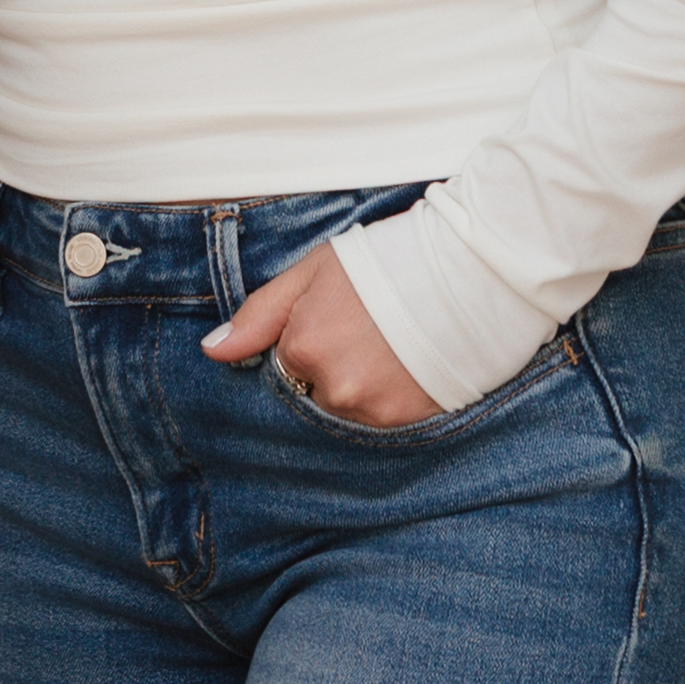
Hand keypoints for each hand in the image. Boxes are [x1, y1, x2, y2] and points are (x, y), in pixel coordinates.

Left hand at [202, 242, 441, 427]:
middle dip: (336, 366)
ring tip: (394, 346)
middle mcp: (334, 387)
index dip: (312, 339)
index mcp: (304, 348)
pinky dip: (392, 396)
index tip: (341, 318)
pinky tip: (410, 365)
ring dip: (363, 385)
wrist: (470, 272)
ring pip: (350, 407)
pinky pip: (383, 419)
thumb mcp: (314, 272)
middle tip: (370, 331)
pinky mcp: (408, 422)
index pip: (288, 363)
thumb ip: (260, 314)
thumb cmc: (388, 261)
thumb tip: (214, 350)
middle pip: (317, 391)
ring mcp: (373, 409)